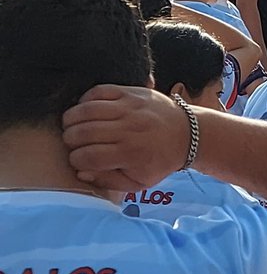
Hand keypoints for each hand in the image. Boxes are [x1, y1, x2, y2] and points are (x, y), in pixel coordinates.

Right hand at [62, 85, 189, 190]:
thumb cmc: (161, 160)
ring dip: (71, 120)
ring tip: (73, 127)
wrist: (189, 134)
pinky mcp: (132, 93)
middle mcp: (129, 129)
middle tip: (73, 143)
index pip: (87, 157)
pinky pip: (98, 91)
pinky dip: (85, 100)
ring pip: (86, 110)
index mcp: (130, 153)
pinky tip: (86, 111)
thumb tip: (81, 172)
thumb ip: (109, 181)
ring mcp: (130, 108)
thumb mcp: (140, 182)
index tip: (79, 161)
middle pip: (82, 132)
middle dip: (70, 140)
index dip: (76, 160)